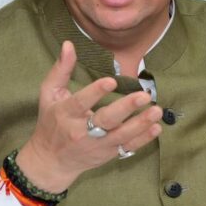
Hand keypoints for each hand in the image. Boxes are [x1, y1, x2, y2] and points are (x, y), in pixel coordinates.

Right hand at [16, 41, 162, 192]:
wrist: (51, 161)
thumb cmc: (50, 122)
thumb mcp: (48, 94)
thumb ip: (61, 69)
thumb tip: (68, 44)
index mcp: (66, 113)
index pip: (81, 103)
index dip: (95, 92)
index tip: (111, 81)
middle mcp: (82, 131)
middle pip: (105, 120)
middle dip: (126, 108)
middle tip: (144, 96)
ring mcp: (97, 145)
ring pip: (121, 136)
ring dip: (141, 124)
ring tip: (156, 110)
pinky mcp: (108, 154)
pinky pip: (127, 148)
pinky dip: (143, 140)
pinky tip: (156, 128)